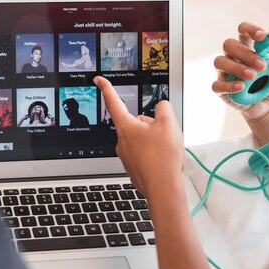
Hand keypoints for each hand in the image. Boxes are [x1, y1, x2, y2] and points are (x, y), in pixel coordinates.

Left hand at [94, 76, 183, 198]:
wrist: (163, 189)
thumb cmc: (162, 158)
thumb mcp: (169, 124)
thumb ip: (163, 108)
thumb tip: (160, 108)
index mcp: (125, 127)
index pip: (113, 101)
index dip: (106, 88)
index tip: (99, 80)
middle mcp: (121, 141)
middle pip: (136, 122)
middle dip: (151, 124)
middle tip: (164, 134)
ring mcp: (126, 155)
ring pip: (142, 137)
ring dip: (154, 139)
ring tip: (165, 150)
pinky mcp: (133, 166)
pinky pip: (144, 151)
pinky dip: (154, 152)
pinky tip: (162, 160)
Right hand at [212, 21, 268, 121]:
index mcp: (250, 47)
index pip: (243, 30)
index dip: (250, 30)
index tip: (262, 36)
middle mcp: (234, 57)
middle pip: (229, 44)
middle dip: (245, 53)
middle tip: (262, 66)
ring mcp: (225, 72)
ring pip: (219, 62)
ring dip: (236, 67)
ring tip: (252, 76)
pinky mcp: (221, 89)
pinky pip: (216, 85)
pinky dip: (228, 85)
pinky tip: (241, 87)